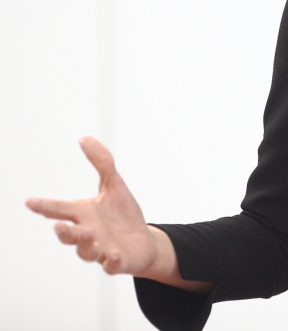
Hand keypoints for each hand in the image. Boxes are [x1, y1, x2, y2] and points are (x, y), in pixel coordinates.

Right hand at [26, 137, 158, 275]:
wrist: (142, 242)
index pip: (60, 209)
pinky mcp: (116, 262)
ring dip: (87, 244)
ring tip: (91, 233)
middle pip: (70, 235)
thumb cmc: (122, 215)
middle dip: (64, 232)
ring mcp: (101, 250)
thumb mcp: (114, 185)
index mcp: (83, 215)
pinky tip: (112, 255)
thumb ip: (102, 163)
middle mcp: (88, 234)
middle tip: (59, 225)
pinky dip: (110, 261)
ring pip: (87, 252)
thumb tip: (84, 138)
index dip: (45, 206)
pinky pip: (110, 265)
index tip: (30, 201)